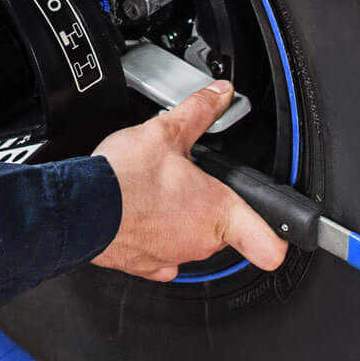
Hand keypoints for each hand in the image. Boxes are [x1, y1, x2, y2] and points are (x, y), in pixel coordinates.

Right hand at [89, 82, 289, 280]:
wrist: (79, 208)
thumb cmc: (122, 178)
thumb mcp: (165, 131)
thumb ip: (199, 111)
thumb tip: (219, 93)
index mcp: (217, 212)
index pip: (271, 245)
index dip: (280, 237)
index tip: (279, 229)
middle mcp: (200, 242)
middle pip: (223, 230)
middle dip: (209, 206)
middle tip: (189, 182)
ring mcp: (173, 257)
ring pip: (190, 240)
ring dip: (179, 220)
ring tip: (157, 193)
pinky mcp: (146, 267)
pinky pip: (162, 256)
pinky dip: (155, 238)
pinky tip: (141, 215)